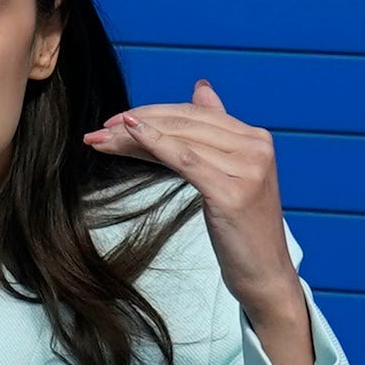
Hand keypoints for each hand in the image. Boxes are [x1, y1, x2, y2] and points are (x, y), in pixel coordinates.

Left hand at [83, 80, 314, 364]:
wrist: (265, 277)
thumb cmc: (241, 230)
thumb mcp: (228, 174)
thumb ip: (215, 133)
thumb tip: (201, 87)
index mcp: (256, 139)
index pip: (194, 115)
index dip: (153, 114)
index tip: (116, 121)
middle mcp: (256, 147)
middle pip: (184, 124)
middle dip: (137, 124)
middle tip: (99, 131)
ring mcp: (248, 168)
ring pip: (180, 139)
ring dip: (135, 137)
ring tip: (101, 140)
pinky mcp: (233, 191)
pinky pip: (185, 159)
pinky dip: (155, 143)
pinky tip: (131, 135)